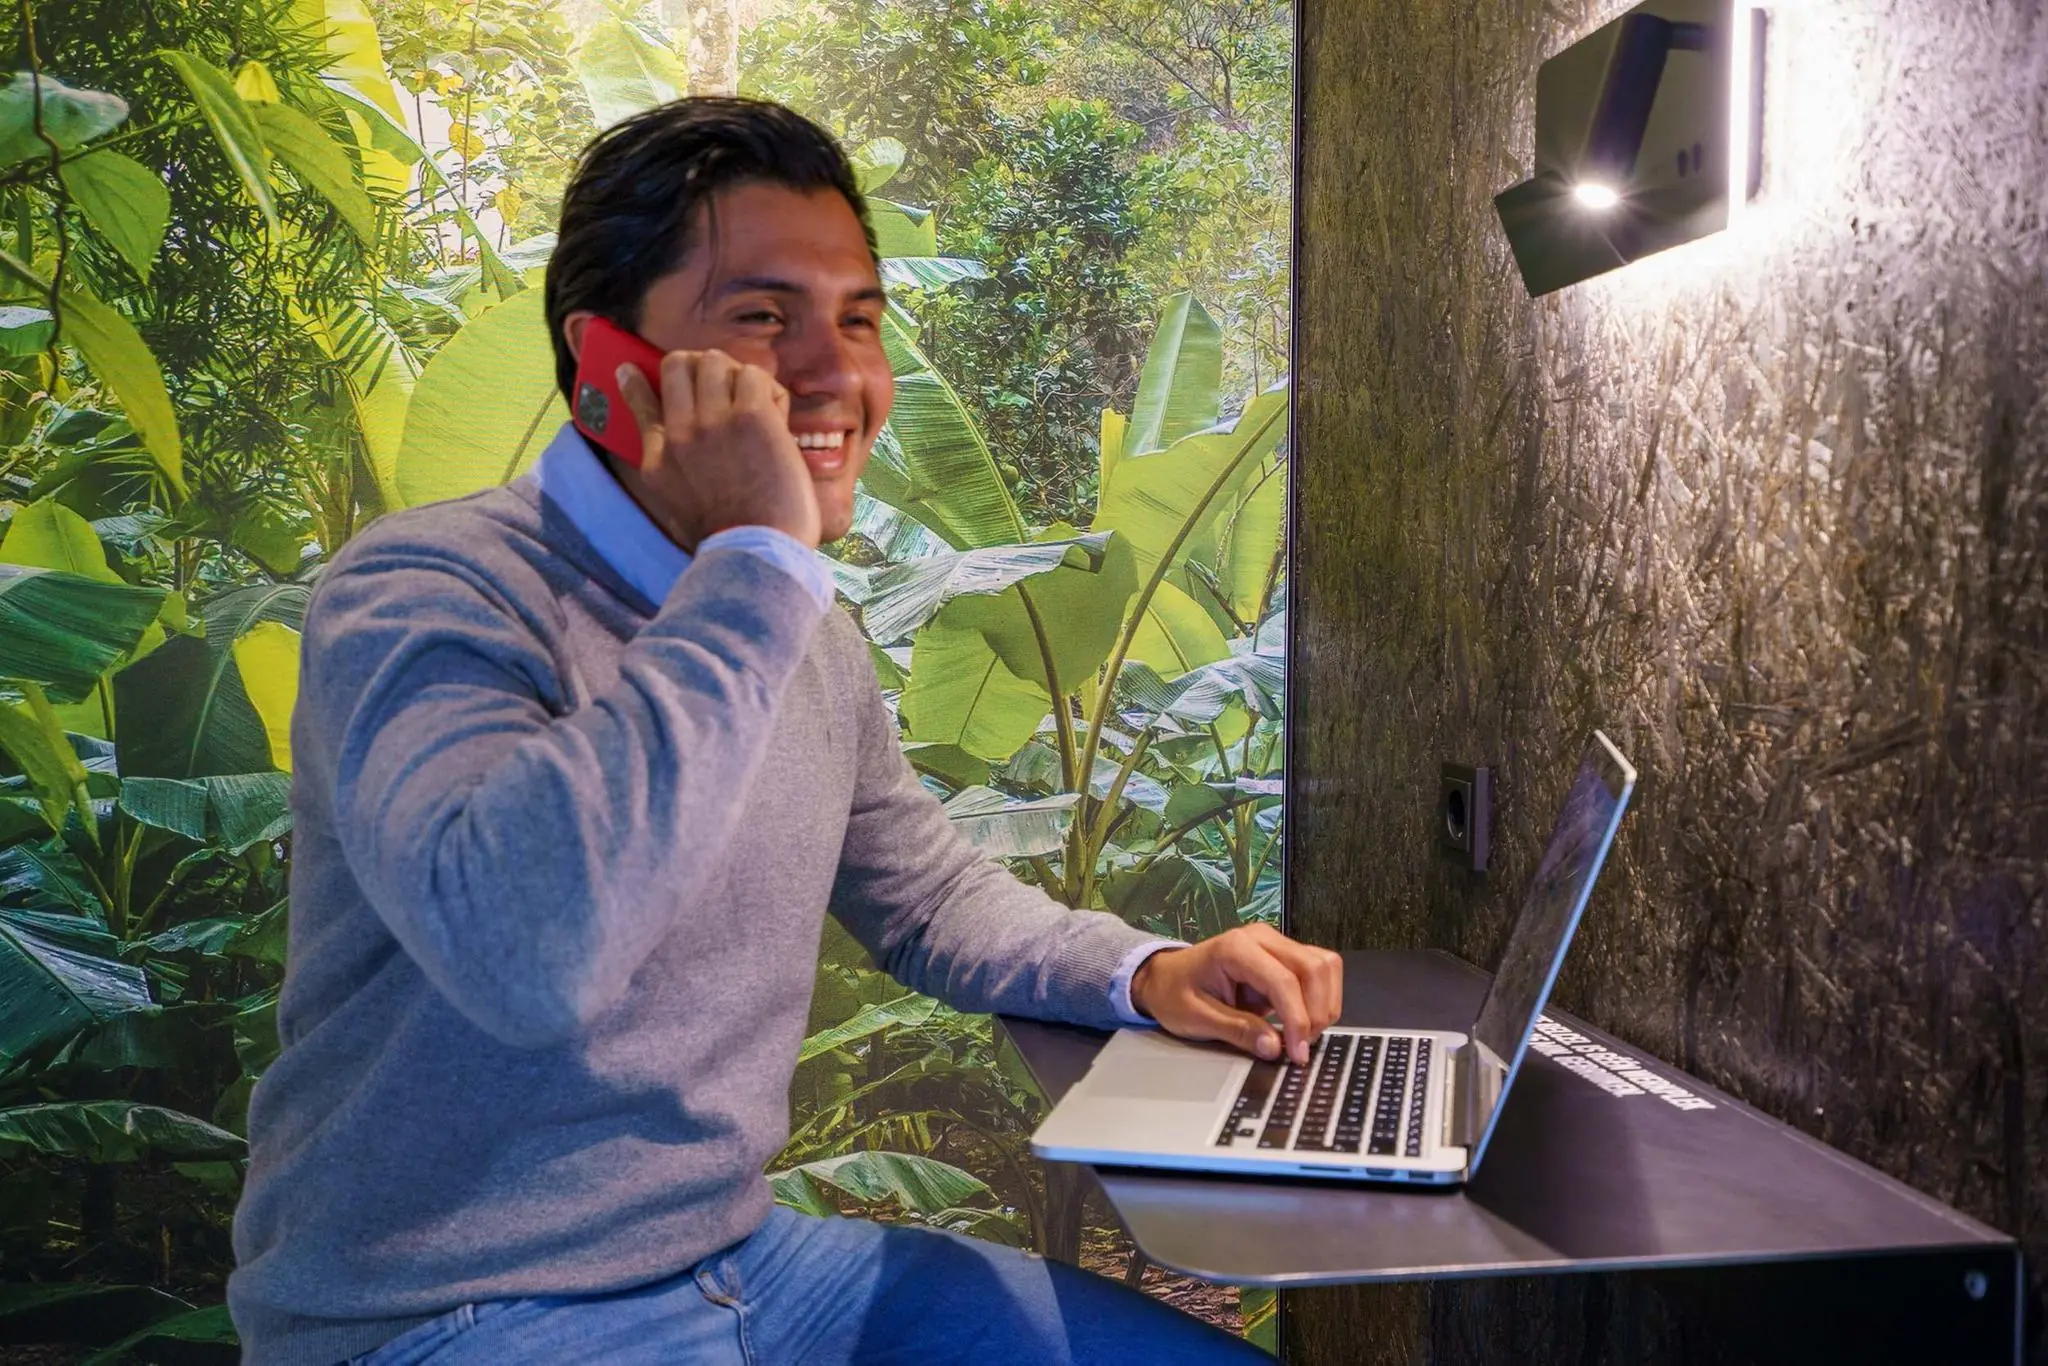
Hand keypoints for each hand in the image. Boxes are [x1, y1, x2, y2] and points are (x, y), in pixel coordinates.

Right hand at [614, 349, 821, 549]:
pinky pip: (754, 376)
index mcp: (658, 458)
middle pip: (677, 364)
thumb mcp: (677, 503)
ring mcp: (713, 420)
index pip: (638, 404)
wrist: (756, 550)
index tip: (630, 370)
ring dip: (738, 376)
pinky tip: (777, 416)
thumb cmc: (729, 536)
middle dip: (701, 367)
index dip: (635, 382)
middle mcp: (679, 433)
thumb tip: (670, 445)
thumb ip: (668, 467)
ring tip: (755, 404)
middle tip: (723, 386)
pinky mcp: (752, 416)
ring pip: (715, 361)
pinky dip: (769, 390)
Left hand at [1129, 924, 1343, 1065]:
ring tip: (1302, 1035)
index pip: (1284, 980)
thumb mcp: (1196, 1018)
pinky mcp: (1284, 956)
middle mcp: (1262, 938)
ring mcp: (1276, 943)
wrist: (1165, 977)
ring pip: (1325, 966)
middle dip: (1316, 1012)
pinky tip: (1302, 1022)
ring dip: (1323, 1005)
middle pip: (1314, 967)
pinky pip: (1318, 972)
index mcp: (1236, 948)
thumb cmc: (1174, 994)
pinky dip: (1320, 999)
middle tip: (1300, 1047)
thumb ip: (1237, 1031)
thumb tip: (1274, 1047)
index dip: (1297, 1019)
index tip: (1297, 1052)